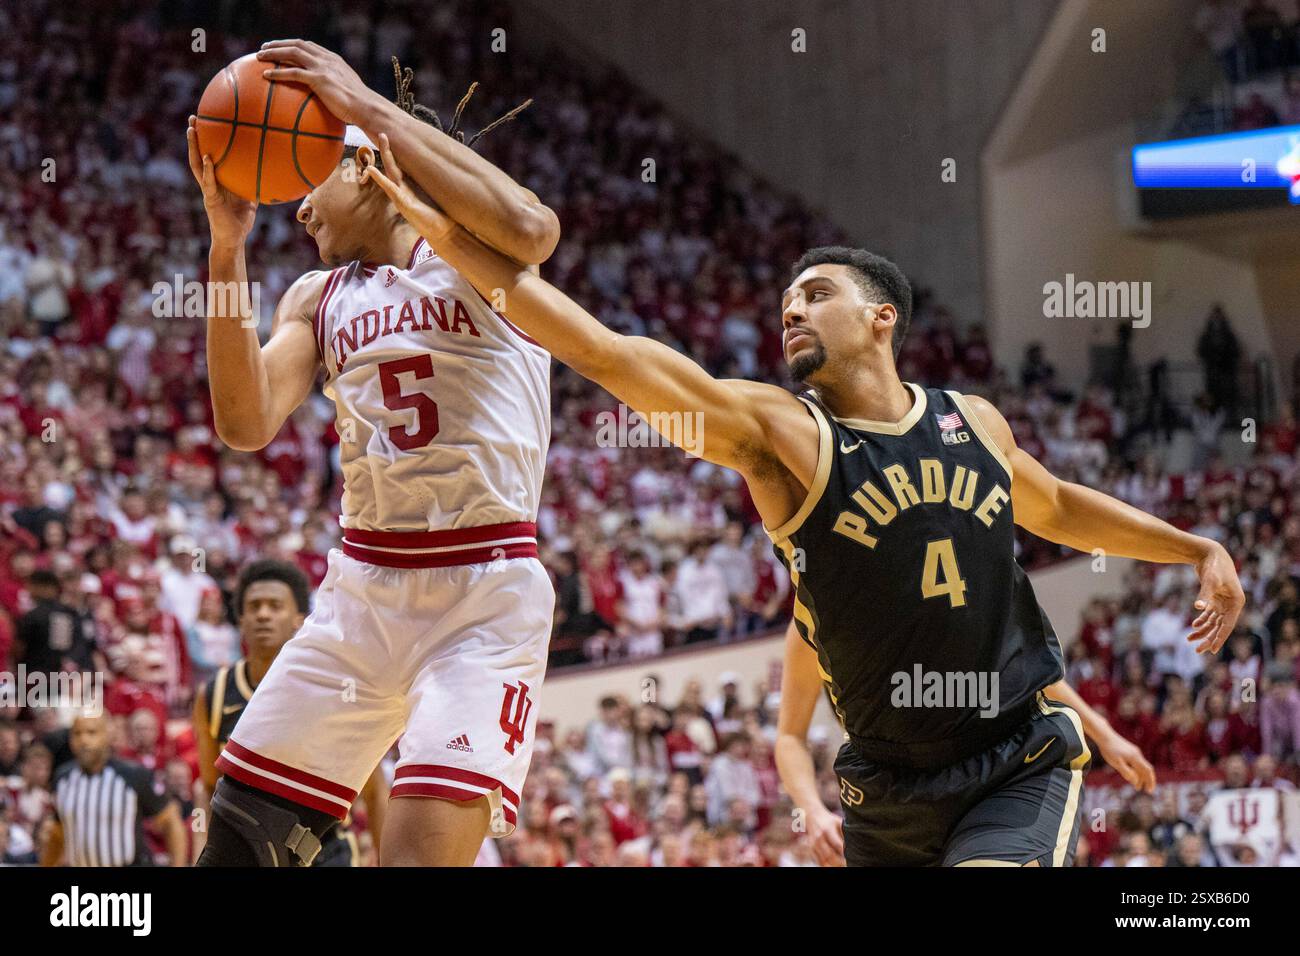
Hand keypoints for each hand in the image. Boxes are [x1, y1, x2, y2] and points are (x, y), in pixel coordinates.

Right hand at [187, 116, 255, 247]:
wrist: (233, 239)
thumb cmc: (240, 220)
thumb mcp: (251, 199)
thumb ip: (255, 185)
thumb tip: (272, 173)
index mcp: (217, 181)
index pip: (208, 156)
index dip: (206, 141)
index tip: (206, 122)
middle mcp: (209, 182)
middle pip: (198, 155)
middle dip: (195, 137)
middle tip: (193, 117)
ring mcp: (208, 190)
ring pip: (197, 165)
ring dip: (194, 147)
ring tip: (192, 130)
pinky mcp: (210, 199)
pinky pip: (208, 182)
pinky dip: (208, 170)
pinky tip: (208, 158)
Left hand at [257, 40, 378, 125]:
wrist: (367, 108)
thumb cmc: (359, 107)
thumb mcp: (347, 92)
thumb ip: (335, 89)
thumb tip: (327, 101)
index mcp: (334, 60)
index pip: (309, 46)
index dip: (293, 44)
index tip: (281, 47)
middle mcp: (327, 60)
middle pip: (298, 44)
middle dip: (279, 44)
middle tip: (264, 48)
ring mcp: (323, 68)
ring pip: (293, 53)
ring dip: (274, 52)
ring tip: (259, 57)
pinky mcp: (319, 79)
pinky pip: (293, 72)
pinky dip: (278, 72)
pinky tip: (266, 76)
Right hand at [360, 133, 456, 244]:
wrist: (441, 233)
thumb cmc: (437, 215)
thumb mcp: (432, 195)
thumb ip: (429, 183)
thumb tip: (437, 168)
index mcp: (409, 186)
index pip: (399, 165)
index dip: (395, 152)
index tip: (391, 136)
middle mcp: (402, 190)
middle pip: (393, 165)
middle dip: (387, 149)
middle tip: (382, 132)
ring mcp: (401, 197)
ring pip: (390, 173)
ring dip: (385, 157)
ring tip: (379, 142)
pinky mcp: (403, 204)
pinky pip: (390, 189)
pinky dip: (381, 179)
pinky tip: (372, 170)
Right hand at [806, 805, 845, 866]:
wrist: (812, 814)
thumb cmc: (828, 819)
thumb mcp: (838, 822)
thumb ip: (845, 833)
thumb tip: (853, 844)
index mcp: (828, 829)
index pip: (838, 845)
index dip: (845, 854)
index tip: (851, 858)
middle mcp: (819, 837)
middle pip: (830, 855)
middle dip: (839, 862)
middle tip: (846, 865)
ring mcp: (813, 843)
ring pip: (823, 860)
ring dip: (832, 865)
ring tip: (840, 866)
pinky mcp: (810, 848)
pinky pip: (817, 860)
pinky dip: (824, 864)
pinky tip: (832, 865)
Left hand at [1095, 729, 1155, 792]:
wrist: (1104, 735)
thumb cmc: (1109, 750)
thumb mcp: (1116, 763)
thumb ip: (1126, 772)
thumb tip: (1135, 781)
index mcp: (1135, 758)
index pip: (1148, 771)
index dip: (1150, 781)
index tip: (1149, 791)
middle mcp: (1137, 754)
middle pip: (1146, 769)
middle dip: (1147, 780)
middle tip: (1146, 791)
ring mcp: (1134, 752)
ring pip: (1140, 766)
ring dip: (1140, 777)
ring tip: (1136, 786)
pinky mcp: (1130, 750)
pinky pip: (1136, 763)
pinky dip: (1136, 771)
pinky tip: (1131, 775)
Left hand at [1189, 541, 1244, 653]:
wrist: (1210, 553)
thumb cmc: (1213, 566)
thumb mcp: (1210, 580)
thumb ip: (1205, 594)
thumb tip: (1199, 608)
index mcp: (1236, 603)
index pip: (1227, 626)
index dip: (1219, 638)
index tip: (1212, 651)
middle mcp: (1232, 604)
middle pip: (1220, 627)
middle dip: (1209, 638)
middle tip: (1198, 651)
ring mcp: (1224, 602)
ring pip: (1213, 622)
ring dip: (1203, 631)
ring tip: (1189, 639)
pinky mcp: (1215, 598)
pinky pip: (1209, 614)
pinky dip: (1202, 620)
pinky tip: (1194, 626)